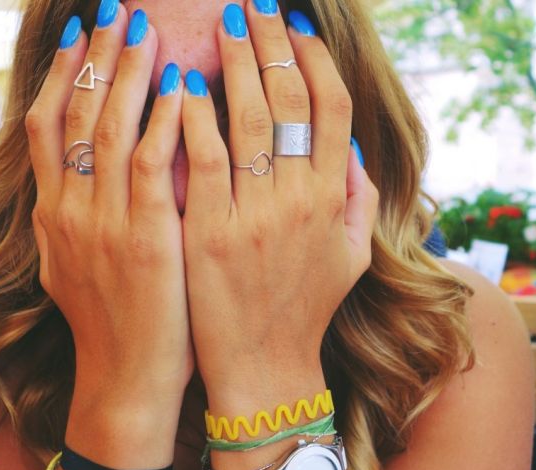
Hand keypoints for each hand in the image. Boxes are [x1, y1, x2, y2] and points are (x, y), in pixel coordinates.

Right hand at [26, 5, 190, 469]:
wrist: (124, 380)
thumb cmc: (112, 323)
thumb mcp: (73, 264)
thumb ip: (74, 216)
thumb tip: (79, 179)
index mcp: (52, 214)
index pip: (46, 125)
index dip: (63, 75)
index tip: (81, 35)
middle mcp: (67, 210)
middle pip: (75, 114)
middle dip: (96, 57)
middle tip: (115, 11)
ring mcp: (101, 224)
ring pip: (107, 128)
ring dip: (127, 74)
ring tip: (145, 29)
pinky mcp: (143, 240)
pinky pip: (147, 167)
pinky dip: (160, 123)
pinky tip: (178, 88)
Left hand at [181, 2, 377, 469]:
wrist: (263, 367)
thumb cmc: (304, 310)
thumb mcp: (349, 256)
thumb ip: (355, 196)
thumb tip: (346, 143)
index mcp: (332, 199)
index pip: (330, 107)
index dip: (313, 60)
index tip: (293, 28)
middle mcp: (298, 199)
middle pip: (287, 100)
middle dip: (270, 45)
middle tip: (252, 8)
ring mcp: (253, 215)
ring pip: (245, 119)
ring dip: (234, 64)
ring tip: (221, 27)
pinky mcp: (208, 233)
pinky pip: (199, 159)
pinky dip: (191, 116)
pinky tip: (180, 83)